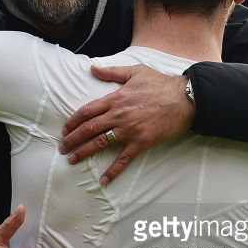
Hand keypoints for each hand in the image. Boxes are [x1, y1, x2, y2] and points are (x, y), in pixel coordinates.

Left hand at [59, 64, 194, 184]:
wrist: (184, 99)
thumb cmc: (161, 84)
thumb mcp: (135, 71)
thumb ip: (112, 72)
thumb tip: (92, 68)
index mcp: (115, 98)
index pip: (87, 111)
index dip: (73, 121)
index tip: (65, 129)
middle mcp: (118, 115)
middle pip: (88, 129)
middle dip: (72, 139)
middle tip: (63, 147)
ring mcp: (129, 130)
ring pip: (100, 143)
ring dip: (83, 152)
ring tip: (72, 160)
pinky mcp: (141, 142)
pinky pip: (123, 159)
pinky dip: (113, 170)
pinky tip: (103, 179)